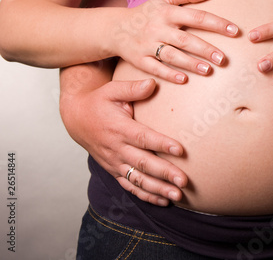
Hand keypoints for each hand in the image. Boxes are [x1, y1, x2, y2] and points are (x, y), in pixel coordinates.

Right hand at [60, 77, 186, 205]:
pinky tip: (164, 201)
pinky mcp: (114, 170)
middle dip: (164, 173)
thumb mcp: (112, 90)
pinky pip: (130, 186)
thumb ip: (133, 88)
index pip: (142, 137)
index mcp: (118, 128)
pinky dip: (146, 196)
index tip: (180, 150)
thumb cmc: (98, 102)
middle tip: (184, 181)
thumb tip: (153, 83)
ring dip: (158, 189)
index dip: (161, 144)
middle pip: (143, 163)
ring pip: (138, 179)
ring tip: (178, 195)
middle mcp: (116, 148)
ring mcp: (114, 162)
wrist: (76, 119)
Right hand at [114, 0, 238, 82]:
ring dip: (190, 63)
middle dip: (205, 49)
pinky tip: (184, 79)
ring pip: (172, 55)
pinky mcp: (139, 60)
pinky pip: (155, 68)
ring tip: (208, 70)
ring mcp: (148, 45)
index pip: (196, 17)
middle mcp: (158, 28)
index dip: (216, 24)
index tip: (235, 31)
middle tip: (223, 58)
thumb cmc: (148, 13)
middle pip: (185, 39)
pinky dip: (168, 74)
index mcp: (167, 12)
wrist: (116, 28)